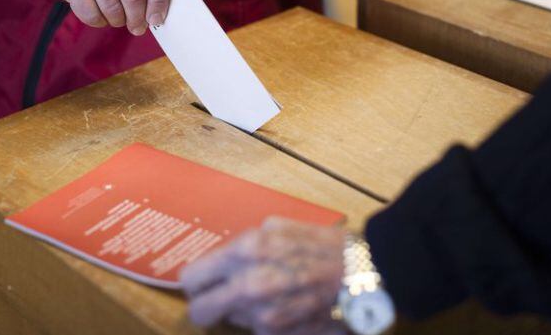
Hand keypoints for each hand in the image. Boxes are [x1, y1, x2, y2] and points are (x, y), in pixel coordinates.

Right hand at [46, 0, 170, 33]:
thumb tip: (158, 15)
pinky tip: (102, 15)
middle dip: (138, 17)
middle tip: (138, 26)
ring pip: (112, 7)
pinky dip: (99, 21)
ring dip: (119, 20)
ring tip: (121, 19)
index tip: (158, 18)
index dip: (160, 1)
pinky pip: (90, 12)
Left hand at [180, 217, 347, 334]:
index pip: (192, 277)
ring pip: (229, 320)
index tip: (201, 281)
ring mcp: (261, 315)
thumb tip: (221, 256)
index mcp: (245, 251)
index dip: (195, 281)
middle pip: (199, 311)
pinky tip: (282, 303)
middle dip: (204, 304)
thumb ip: (243, 241)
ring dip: (239, 309)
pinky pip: (254, 328)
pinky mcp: (276, 333)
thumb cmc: (321, 245)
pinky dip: (262, 319)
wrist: (358, 274)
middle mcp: (247, 285)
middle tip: (216, 296)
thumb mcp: (277, 227)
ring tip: (267, 293)